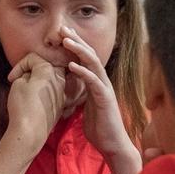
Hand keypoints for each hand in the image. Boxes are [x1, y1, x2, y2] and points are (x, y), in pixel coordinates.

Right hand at [5, 54, 66, 154]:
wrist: (31, 132)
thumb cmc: (22, 106)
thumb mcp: (17, 84)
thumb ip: (25, 74)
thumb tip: (30, 76)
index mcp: (48, 71)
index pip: (33, 58)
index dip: (19, 66)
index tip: (10, 79)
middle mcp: (59, 80)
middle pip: (46, 67)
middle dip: (33, 71)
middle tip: (21, 80)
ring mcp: (62, 93)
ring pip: (51, 80)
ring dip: (39, 81)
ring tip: (27, 91)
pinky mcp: (61, 106)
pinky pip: (53, 92)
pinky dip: (44, 92)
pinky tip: (34, 101)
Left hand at [61, 26, 140, 173]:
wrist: (113, 145)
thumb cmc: (99, 127)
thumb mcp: (85, 106)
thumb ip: (78, 93)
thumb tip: (65, 86)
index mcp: (96, 82)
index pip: (85, 58)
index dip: (75, 45)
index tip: (62, 34)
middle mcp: (102, 81)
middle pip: (89, 54)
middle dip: (76, 40)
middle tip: (62, 29)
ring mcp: (105, 88)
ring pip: (93, 63)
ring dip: (79, 51)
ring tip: (66, 41)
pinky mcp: (105, 98)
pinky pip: (94, 82)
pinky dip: (83, 72)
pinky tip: (72, 66)